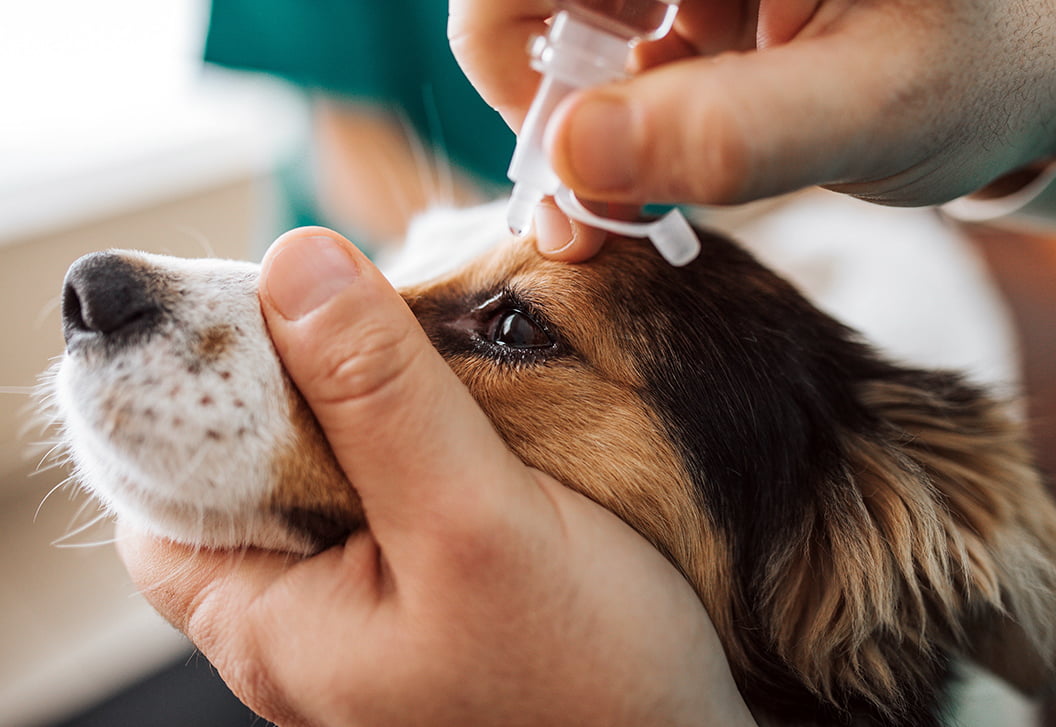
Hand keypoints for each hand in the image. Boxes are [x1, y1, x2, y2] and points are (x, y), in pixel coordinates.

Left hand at [119, 228, 755, 726]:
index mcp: (269, 623)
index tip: (259, 302)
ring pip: (325, 469)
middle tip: (364, 306)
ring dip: (362, 398)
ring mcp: (365, 611)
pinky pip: (388, 492)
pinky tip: (464, 407)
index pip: (157, 483)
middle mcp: (301, 623)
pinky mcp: (425, 595)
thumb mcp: (475, 520)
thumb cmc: (587, 679)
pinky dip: (411, 434)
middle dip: (291, 375)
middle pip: (245, 465)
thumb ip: (382, 397)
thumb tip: (296, 264)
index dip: (187, 387)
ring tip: (423, 345)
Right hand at [449, 0, 1055, 256]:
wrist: (1015, 69)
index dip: (513, 47)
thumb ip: (730, 136)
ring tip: (664, 170)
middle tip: (605, 194)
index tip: (564, 153)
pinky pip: (601, 36)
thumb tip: (568, 158)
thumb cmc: (973, 78)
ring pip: (559, 14)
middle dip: (554, 91)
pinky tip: (675, 145)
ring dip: (584, 108)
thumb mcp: (873, 112)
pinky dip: (612, 108)